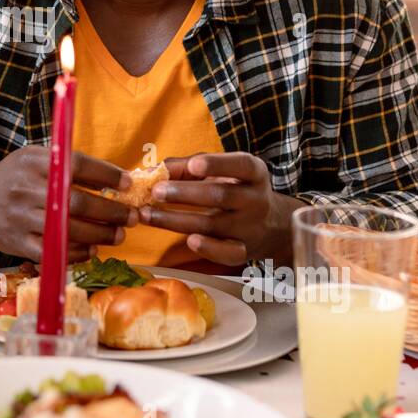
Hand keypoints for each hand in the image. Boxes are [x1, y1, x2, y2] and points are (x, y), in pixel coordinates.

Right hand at [0, 147, 134, 262]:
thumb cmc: (14, 178)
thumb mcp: (35, 159)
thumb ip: (67, 164)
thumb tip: (113, 179)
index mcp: (33, 161)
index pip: (76, 165)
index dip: (106, 175)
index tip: (128, 184)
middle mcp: (25, 188)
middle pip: (76, 201)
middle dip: (110, 211)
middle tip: (132, 217)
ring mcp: (20, 217)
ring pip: (68, 229)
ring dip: (100, 234)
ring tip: (118, 235)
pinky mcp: (17, 242)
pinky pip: (53, 250)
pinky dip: (77, 252)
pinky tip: (92, 249)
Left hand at [139, 153, 300, 264]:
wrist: (271, 224)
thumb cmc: (234, 188)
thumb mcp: (220, 171)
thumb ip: (187, 167)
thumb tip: (152, 171)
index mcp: (253, 172)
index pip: (240, 165)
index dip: (216, 165)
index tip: (193, 165)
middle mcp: (255, 199)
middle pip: (220, 195)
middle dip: (185, 193)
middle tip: (156, 191)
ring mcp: (250, 227)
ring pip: (213, 224)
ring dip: (176, 220)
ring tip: (147, 215)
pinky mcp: (244, 251)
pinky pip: (227, 253)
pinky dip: (209, 248)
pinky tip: (189, 241)